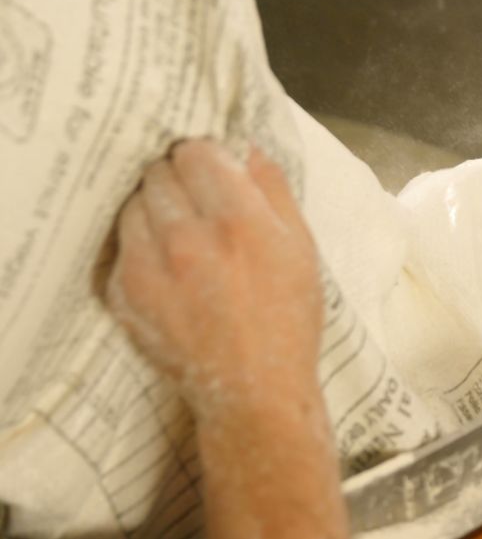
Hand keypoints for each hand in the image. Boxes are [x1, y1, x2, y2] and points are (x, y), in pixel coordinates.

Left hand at [107, 140, 322, 415]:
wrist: (255, 390)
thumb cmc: (288, 320)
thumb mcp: (302, 249)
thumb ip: (275, 191)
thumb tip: (248, 148)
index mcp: (238, 221)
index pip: (196, 152)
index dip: (207, 158)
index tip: (214, 172)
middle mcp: (188, 238)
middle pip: (159, 173)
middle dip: (179, 180)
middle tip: (198, 204)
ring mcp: (150, 267)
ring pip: (134, 205)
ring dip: (155, 210)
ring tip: (181, 236)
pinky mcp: (126, 295)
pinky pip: (123, 247)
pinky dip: (141, 248)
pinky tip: (169, 269)